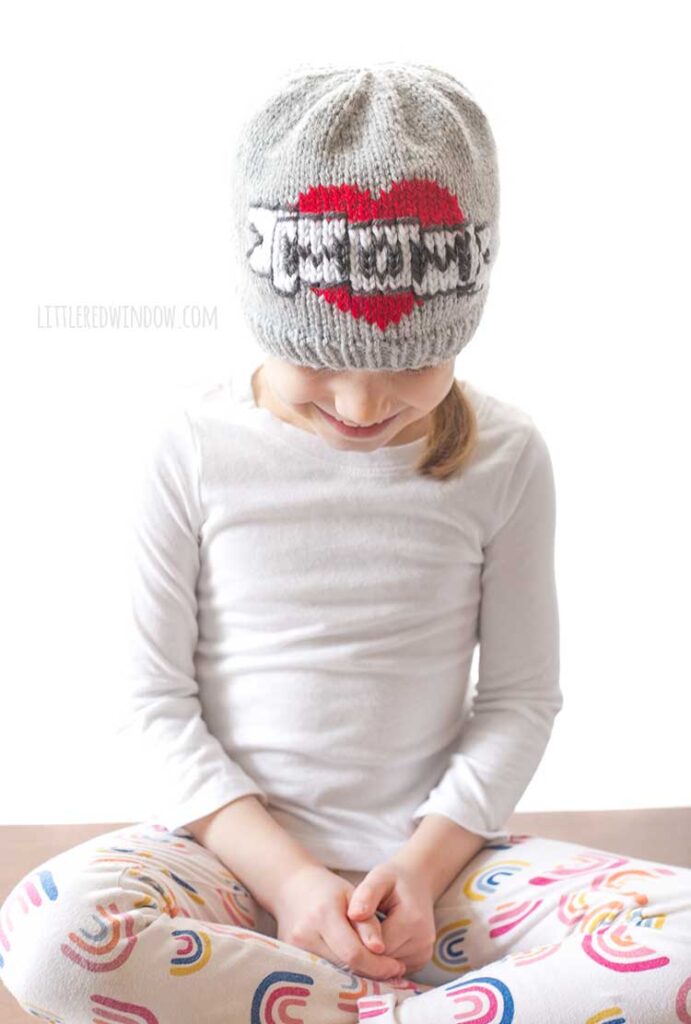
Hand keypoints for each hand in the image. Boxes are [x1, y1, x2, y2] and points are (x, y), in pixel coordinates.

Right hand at [271, 861, 406, 980]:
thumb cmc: (327, 889)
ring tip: (375, 969)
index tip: (398, 967)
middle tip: (391, 971)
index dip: (379, 966)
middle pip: (344, 968)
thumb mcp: (353, 896)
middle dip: (371, 973)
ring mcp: (294, 950)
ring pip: (334, 975)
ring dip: (357, 976)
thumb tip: (381, 950)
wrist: (291, 887)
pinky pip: (322, 973)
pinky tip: (354, 968)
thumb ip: (368, 923)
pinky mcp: (290, 958)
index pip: (354, 954)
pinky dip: (340, 973)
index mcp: (323, 915)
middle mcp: (305, 935)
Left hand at [346, 859, 436, 975]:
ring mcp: (424, 953)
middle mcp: (422, 942)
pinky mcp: (422, 960)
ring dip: (372, 957)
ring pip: (387, 967)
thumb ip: (365, 896)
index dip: (355, 941)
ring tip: (363, 935)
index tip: (344, 929)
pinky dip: (382, 959)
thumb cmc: (394, 879)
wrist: (418, 881)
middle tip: (349, 933)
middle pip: (381, 960)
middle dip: (363, 950)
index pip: (375, 948)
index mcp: (412, 921)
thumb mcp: (378, 878)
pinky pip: (394, 967)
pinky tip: (375, 942)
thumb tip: (354, 916)